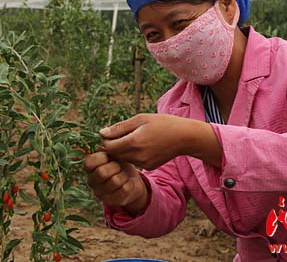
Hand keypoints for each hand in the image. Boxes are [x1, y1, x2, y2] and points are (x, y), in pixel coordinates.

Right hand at [84, 151, 148, 214]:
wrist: (132, 181)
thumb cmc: (120, 164)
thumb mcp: (113, 155)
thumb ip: (107, 149)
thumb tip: (104, 137)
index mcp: (89, 169)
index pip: (89, 162)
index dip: (102, 157)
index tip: (109, 156)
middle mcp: (91, 182)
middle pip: (102, 172)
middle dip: (115, 166)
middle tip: (119, 166)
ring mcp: (100, 193)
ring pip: (114, 181)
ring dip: (123, 175)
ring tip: (123, 174)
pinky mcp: (111, 201)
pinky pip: (124, 189)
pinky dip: (129, 183)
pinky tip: (127, 183)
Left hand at [100, 113, 220, 169]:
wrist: (184, 137)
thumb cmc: (162, 123)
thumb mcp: (140, 119)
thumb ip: (120, 127)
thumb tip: (101, 132)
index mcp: (134, 142)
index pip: (109, 147)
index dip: (105, 140)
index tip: (109, 133)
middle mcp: (138, 156)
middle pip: (115, 155)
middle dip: (113, 146)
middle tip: (118, 135)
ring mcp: (144, 163)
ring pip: (124, 159)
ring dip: (122, 150)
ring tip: (132, 138)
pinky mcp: (149, 167)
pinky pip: (134, 161)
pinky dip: (133, 154)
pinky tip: (142, 145)